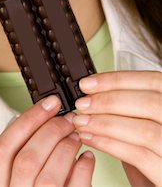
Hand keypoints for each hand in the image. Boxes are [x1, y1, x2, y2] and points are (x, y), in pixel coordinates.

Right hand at [0, 95, 94, 185]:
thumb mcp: (18, 180)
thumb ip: (24, 154)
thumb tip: (41, 120)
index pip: (2, 148)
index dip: (27, 120)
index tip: (49, 104)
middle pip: (27, 159)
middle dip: (51, 132)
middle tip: (67, 119)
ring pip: (49, 176)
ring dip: (67, 148)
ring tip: (77, 136)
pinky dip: (83, 170)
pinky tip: (87, 158)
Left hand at [73, 71, 161, 185]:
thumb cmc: (153, 152)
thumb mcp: (144, 121)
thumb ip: (128, 106)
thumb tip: (94, 92)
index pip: (152, 81)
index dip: (117, 80)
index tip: (89, 83)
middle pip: (149, 103)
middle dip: (108, 101)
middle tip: (82, 104)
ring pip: (143, 130)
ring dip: (105, 124)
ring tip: (82, 122)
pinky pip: (139, 156)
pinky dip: (109, 144)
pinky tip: (90, 138)